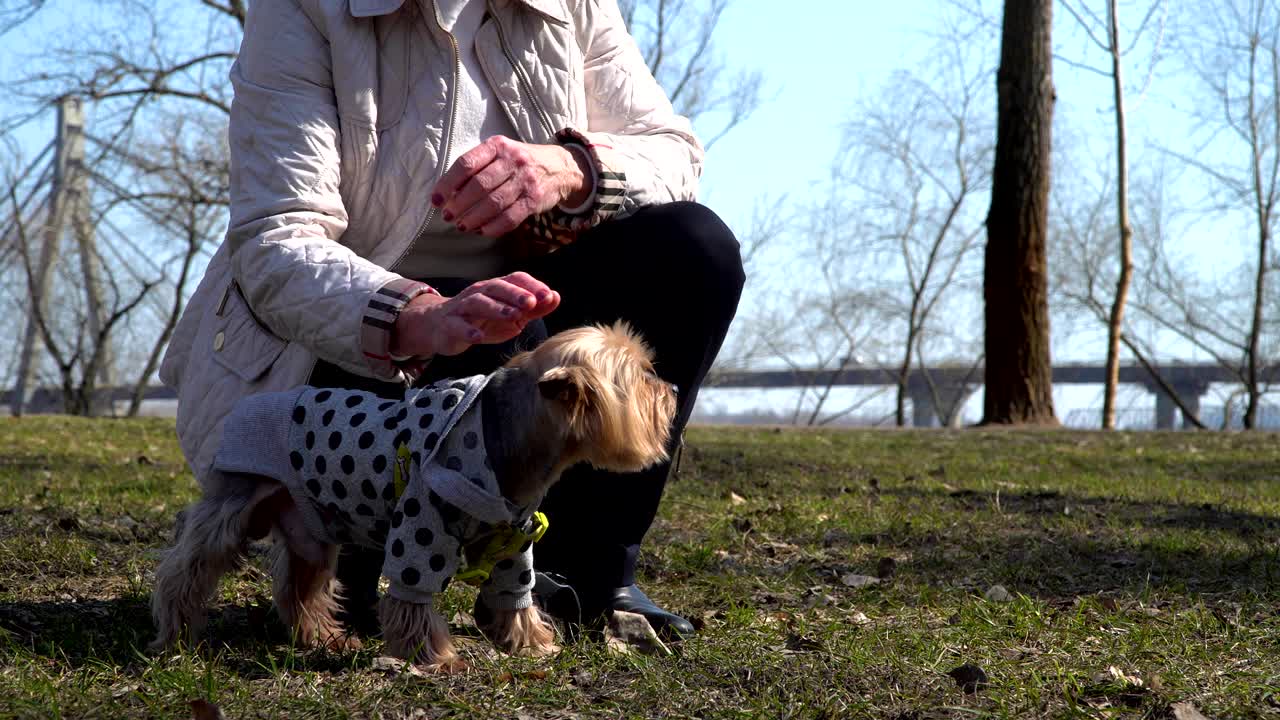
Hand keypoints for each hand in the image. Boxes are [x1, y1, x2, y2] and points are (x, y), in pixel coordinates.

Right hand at [391, 272, 559, 357]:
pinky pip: (457, 325)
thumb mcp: (510, 315)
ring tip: (513, 317)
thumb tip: (555, 297)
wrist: (441, 326)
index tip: (549, 297)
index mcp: (497, 288)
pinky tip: (479, 336)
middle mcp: (480, 292)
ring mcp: (463, 307)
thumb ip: (533, 309)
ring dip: (497, 308)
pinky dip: (468, 330)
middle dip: (516, 294)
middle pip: (497, 287)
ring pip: (478, 302)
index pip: (516, 279)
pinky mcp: (449, 324)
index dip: (532, 286)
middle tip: (531, 303)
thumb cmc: (481, 320)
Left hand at [431, 135, 591, 237]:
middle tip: (448, 216)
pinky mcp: (534, 200)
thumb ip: (477, 167)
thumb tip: (449, 193)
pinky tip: (481, 231)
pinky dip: (493, 227)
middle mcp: (512, 160)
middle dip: (459, 204)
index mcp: (498, 146)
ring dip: (473, 218)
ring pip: (494, 204)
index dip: (447, 184)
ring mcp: (525, 181)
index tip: (436, 200)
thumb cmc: (520, 162)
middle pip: (479, 186)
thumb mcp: (500, 153)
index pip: (466, 164)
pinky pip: (510, 217)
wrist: (560, 167)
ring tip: (462, 226)